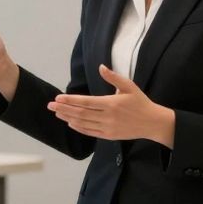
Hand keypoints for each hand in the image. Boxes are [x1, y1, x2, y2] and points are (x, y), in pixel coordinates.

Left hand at [48, 64, 174, 145]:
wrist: (152, 123)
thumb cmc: (140, 102)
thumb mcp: (129, 86)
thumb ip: (113, 77)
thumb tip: (101, 67)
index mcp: (111, 104)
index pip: (86, 102)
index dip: (70, 100)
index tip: (58, 98)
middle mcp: (108, 117)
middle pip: (81, 113)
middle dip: (64, 109)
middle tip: (50, 105)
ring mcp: (108, 128)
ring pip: (83, 123)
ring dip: (68, 118)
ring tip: (57, 113)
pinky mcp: (109, 136)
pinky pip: (90, 132)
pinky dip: (78, 128)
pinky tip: (70, 122)